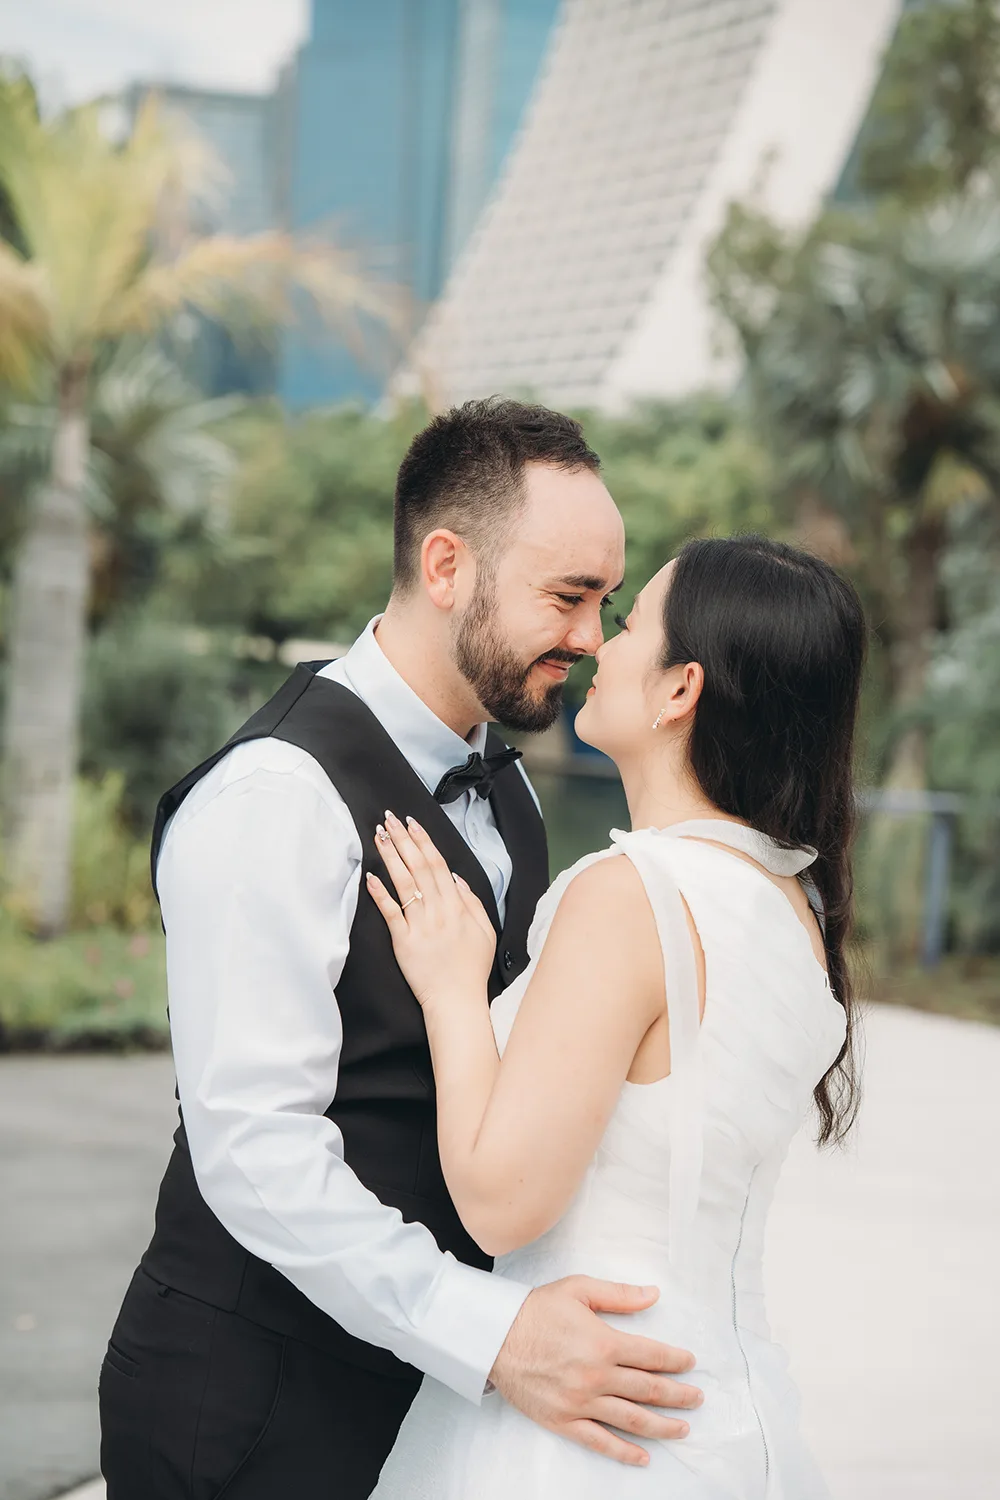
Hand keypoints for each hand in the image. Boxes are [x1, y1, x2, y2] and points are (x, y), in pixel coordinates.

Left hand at [367, 810, 495, 1007]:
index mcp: (457, 907)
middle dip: (403, 840)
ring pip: (404, 883)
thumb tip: (455, 877)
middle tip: (389, 818)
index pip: (438, 865)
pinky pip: (391, 912)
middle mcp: (438, 911)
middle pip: (418, 867)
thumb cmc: (471, 968)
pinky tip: (371, 876)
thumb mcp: (485, 931)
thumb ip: (472, 902)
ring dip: (391, 857)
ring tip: (379, 836)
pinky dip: (381, 893)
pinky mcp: (404, 942)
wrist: (456, 1001)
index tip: (412, 823)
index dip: (424, 842)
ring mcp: (420, 925)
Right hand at [489, 1277, 701, 1466]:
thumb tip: (654, 1294)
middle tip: (697, 1399)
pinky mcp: (564, 1421)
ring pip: (632, 1420)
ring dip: (662, 1426)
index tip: (690, 1363)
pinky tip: (643, 1457)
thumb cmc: (536, 1309)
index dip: (675, 1360)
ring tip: (683, 1429)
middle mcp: (597, 1377)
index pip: (652, 1356)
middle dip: (678, 1395)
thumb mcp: (579, 1289)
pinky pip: (600, 1441)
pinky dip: (624, 1452)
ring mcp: (581, 1403)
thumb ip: (619, 1294)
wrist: (495, 1337)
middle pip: (649, 1390)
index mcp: (604, 1343)